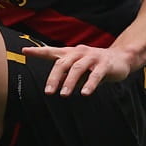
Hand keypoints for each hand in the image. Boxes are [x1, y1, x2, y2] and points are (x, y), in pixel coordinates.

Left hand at [21, 43, 138, 95]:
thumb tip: (52, 85)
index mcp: (71, 53)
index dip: (38, 51)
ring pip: (78, 68)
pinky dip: (90, 84)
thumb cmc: (94, 64)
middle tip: (49, 92)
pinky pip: (96, 74)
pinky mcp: (105, 64)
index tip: (25, 51)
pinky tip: (85, 93)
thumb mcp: (77, 68)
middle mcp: (80, 52)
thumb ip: (65, 73)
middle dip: (54, 78)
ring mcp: (93, 57)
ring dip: (70, 82)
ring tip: (64, 95)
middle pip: (63, 63)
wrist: (120, 58)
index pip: (51, 51)